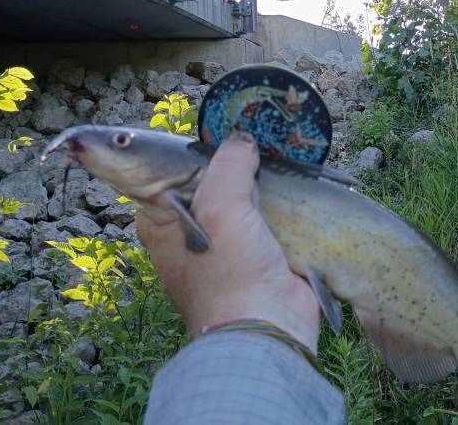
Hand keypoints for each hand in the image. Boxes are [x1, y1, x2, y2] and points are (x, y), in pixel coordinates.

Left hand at [135, 132, 319, 350]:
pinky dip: (281, 201)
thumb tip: (242, 139)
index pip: (167, 173)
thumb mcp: (220, 208)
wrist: (269, 328)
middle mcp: (192, 231)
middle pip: (212, 181)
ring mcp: (230, 242)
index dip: (189, 151)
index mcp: (163, 223)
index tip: (217, 128)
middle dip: (233, 163)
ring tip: (277, 155)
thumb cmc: (229, 272)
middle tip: (254, 139)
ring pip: (244, 195)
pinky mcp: (263, 250)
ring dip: (261, 181)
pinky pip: (270, 214)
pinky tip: (293, 183)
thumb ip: (228, 165)